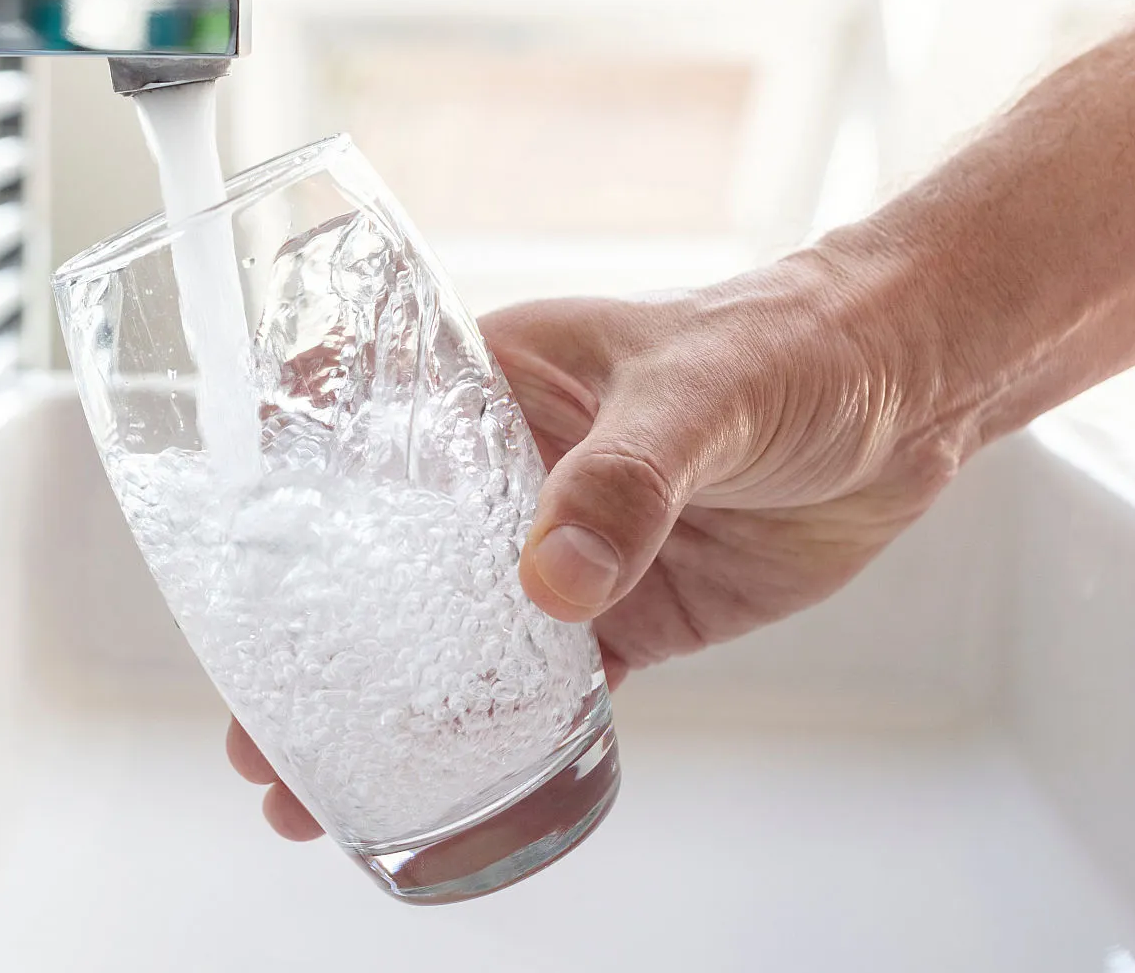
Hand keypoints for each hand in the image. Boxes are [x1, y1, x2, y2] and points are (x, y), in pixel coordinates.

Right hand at [229, 250, 971, 840]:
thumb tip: (550, 581)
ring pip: (449, 644)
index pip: (350, 438)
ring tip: (307, 789)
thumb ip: (626, 482)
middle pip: (381, 568)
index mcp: (490, 385)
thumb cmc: (795, 344)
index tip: (221, 585)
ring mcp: (564, 550)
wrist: (913, 393)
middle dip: (310, 652)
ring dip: (384, 712)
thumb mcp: (701, 395)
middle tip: (256, 735)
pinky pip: (545, 687)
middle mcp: (506, 474)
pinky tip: (441, 788)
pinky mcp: (628, 614)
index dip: (274, 511)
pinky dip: (494, 739)